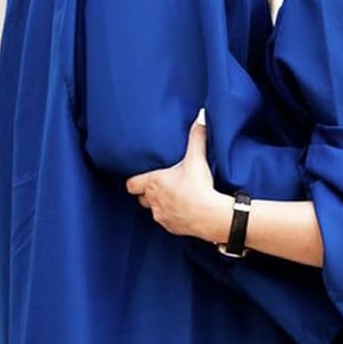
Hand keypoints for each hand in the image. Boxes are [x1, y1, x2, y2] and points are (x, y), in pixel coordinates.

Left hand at [125, 120, 228, 243]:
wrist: (211, 215)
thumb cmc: (200, 186)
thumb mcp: (197, 158)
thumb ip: (197, 136)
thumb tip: (202, 115)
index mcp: (153, 183)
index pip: (131, 184)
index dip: (136, 180)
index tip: (144, 177)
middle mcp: (153, 201)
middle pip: (142, 197)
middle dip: (149, 192)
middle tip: (163, 185)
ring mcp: (161, 216)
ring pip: (154, 210)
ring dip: (161, 204)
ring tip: (176, 197)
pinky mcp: (171, 228)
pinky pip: (166, 221)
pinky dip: (173, 216)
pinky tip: (185, 209)